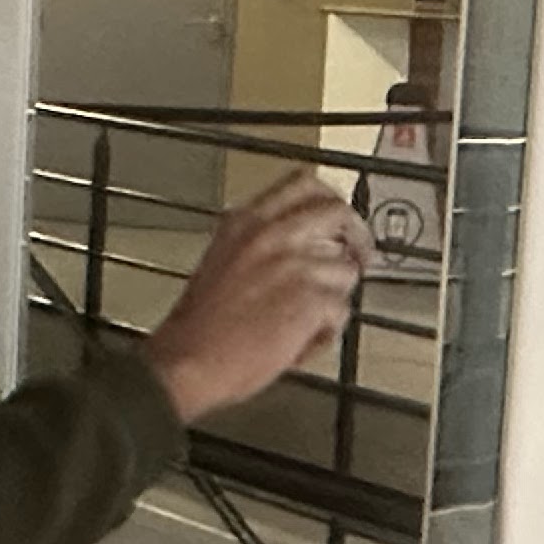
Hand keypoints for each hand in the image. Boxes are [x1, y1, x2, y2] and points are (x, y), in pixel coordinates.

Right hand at [145, 171, 366, 425]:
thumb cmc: (200, 325)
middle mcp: (273, 235)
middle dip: (356, 237)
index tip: (339, 221)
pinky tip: (300, 342)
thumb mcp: (222, 259)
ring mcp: (295, 265)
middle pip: (337, 212)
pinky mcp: (311, 299)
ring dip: (334, 299)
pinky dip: (326, 333)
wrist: (187, 359)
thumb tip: (302, 247)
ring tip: (306, 321)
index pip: (303, 184)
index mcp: (246, 221)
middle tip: (356, 258)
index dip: (331, 202)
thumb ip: (260, 244)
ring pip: (346, 270)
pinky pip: (341, 311)